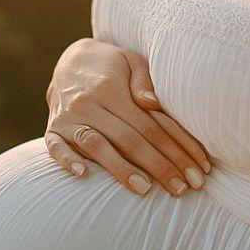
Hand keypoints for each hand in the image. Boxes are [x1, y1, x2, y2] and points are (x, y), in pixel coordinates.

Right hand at [44, 37, 212, 197]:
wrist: (69, 59)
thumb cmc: (111, 65)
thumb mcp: (131, 60)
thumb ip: (144, 80)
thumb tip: (152, 103)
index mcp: (112, 88)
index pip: (149, 125)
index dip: (175, 149)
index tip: (196, 171)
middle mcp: (89, 103)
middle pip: (129, 140)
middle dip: (159, 166)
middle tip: (182, 189)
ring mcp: (69, 118)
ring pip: (96, 145)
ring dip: (120, 169)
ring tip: (145, 189)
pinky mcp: (53, 129)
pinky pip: (55, 147)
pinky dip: (66, 160)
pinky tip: (82, 175)